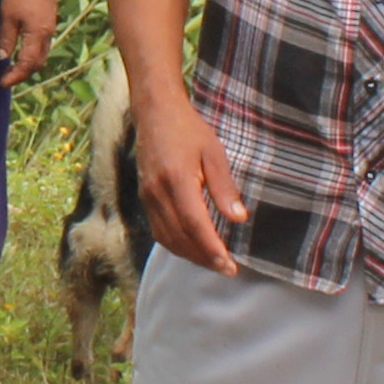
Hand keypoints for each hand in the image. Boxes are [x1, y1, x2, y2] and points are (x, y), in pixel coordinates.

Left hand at [0, 0, 59, 84]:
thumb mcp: (8, 16)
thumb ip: (6, 38)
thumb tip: (2, 58)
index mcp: (37, 35)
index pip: (27, 63)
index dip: (15, 75)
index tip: (3, 82)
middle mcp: (46, 36)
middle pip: (37, 64)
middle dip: (23, 74)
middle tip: (6, 77)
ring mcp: (49, 31)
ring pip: (41, 56)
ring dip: (28, 66)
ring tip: (11, 69)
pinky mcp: (49, 25)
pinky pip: (42, 47)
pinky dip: (32, 56)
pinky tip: (20, 53)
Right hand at [129, 89, 246, 272]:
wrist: (154, 113)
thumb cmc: (188, 129)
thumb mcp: (213, 152)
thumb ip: (224, 186)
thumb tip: (239, 219)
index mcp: (176, 179)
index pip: (194, 224)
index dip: (211, 248)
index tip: (229, 265)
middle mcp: (157, 192)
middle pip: (179, 237)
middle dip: (204, 258)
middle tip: (227, 270)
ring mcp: (148, 197)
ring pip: (167, 238)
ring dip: (190, 255)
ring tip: (213, 262)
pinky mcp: (145, 198)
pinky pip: (159, 230)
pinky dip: (176, 245)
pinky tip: (192, 247)